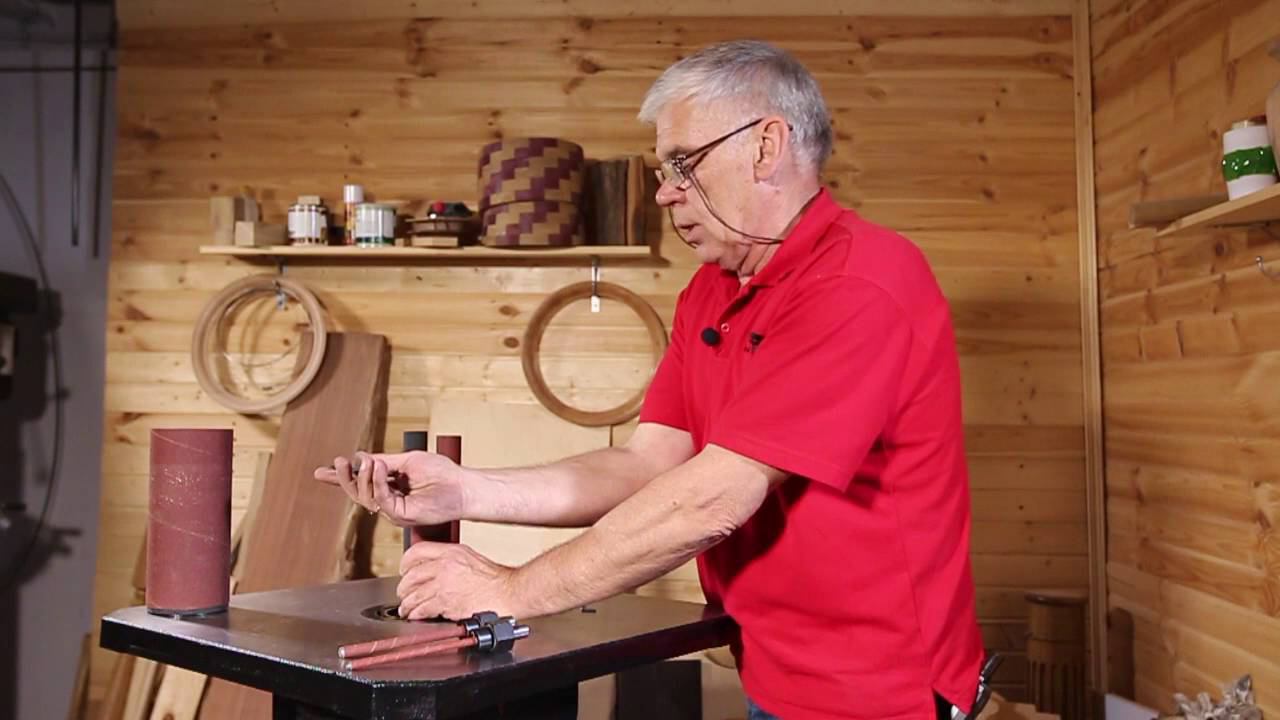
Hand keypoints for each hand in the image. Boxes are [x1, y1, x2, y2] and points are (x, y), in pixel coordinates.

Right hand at [313, 451, 468, 526]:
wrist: (461, 486)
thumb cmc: (441, 472)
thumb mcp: (407, 460)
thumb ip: (384, 461)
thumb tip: (361, 458)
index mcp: (388, 485)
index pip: (360, 482)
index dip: (341, 478)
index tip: (322, 472)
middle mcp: (388, 499)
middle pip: (357, 492)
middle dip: (345, 478)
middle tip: (339, 463)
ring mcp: (393, 509)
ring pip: (365, 498)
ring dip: (363, 477)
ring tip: (370, 462)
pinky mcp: (401, 515)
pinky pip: (381, 500)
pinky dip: (378, 483)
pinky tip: (381, 468)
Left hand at [397, 542, 520, 620]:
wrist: (509, 592)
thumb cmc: (496, 579)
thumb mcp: (471, 558)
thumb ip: (450, 560)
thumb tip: (434, 569)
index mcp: (451, 552)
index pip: (417, 551)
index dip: (405, 562)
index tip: (403, 570)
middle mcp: (445, 566)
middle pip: (411, 575)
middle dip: (404, 588)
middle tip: (404, 594)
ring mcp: (444, 584)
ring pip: (413, 594)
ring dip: (407, 604)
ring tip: (407, 608)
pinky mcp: (446, 602)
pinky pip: (422, 609)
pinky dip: (416, 613)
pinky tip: (416, 615)